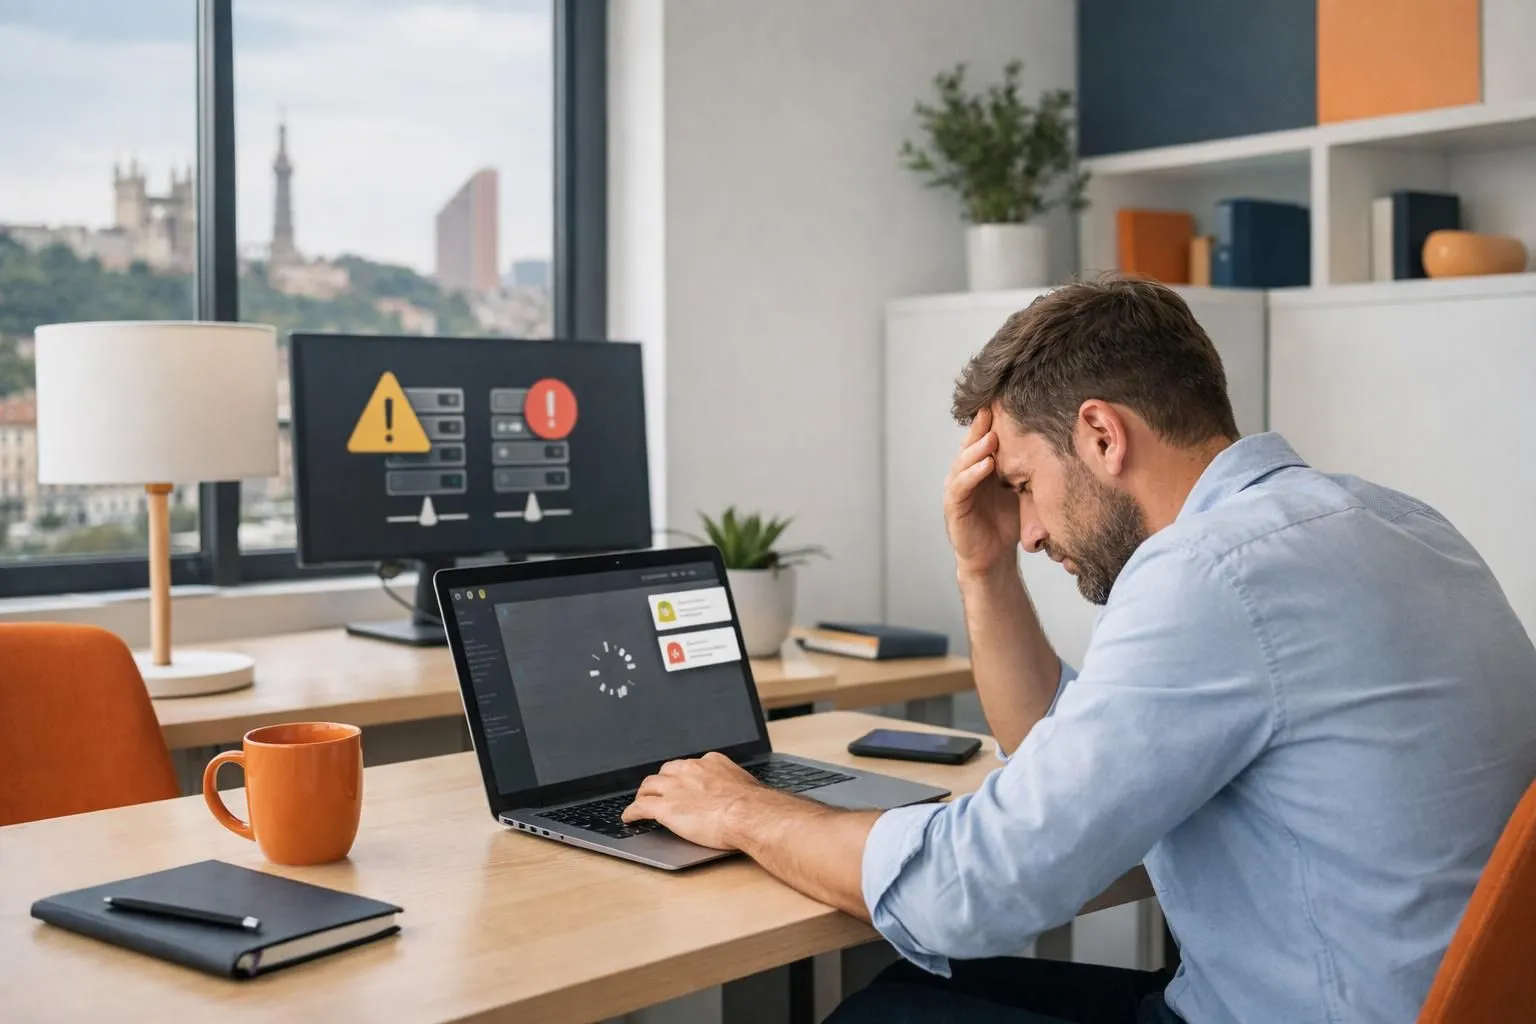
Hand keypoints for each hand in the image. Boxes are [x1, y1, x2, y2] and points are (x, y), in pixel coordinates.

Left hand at [622, 752, 769, 849]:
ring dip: (644, 795)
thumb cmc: (753, 805)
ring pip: (649, 786)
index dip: (682, 776)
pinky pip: (641, 807)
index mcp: (710, 764)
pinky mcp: (665, 808)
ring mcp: (675, 789)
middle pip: (665, 772)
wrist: (747, 814)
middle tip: (660, 792)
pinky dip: (632, 812)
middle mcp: (690, 771)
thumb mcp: (746, 786)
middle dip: (661, 782)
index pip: (688, 766)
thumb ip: (736, 787)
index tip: (682, 782)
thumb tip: (743, 797)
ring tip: (642, 802)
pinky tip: (629, 817)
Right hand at [944, 408, 1019, 577]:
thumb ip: (1028, 469)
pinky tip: (986, 466)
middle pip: (971, 445)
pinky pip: (960, 486)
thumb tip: (1056, 444)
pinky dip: (972, 474)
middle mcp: (966, 474)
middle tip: (994, 411)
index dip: (991, 422)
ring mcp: (957, 489)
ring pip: (963, 462)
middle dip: (982, 429)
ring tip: (992, 439)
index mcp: (981, 467)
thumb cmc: (1008, 522)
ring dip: (977, 449)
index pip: (984, 439)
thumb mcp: (1023, 490)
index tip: (1004, 402)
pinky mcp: (954, 507)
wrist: (994, 558)